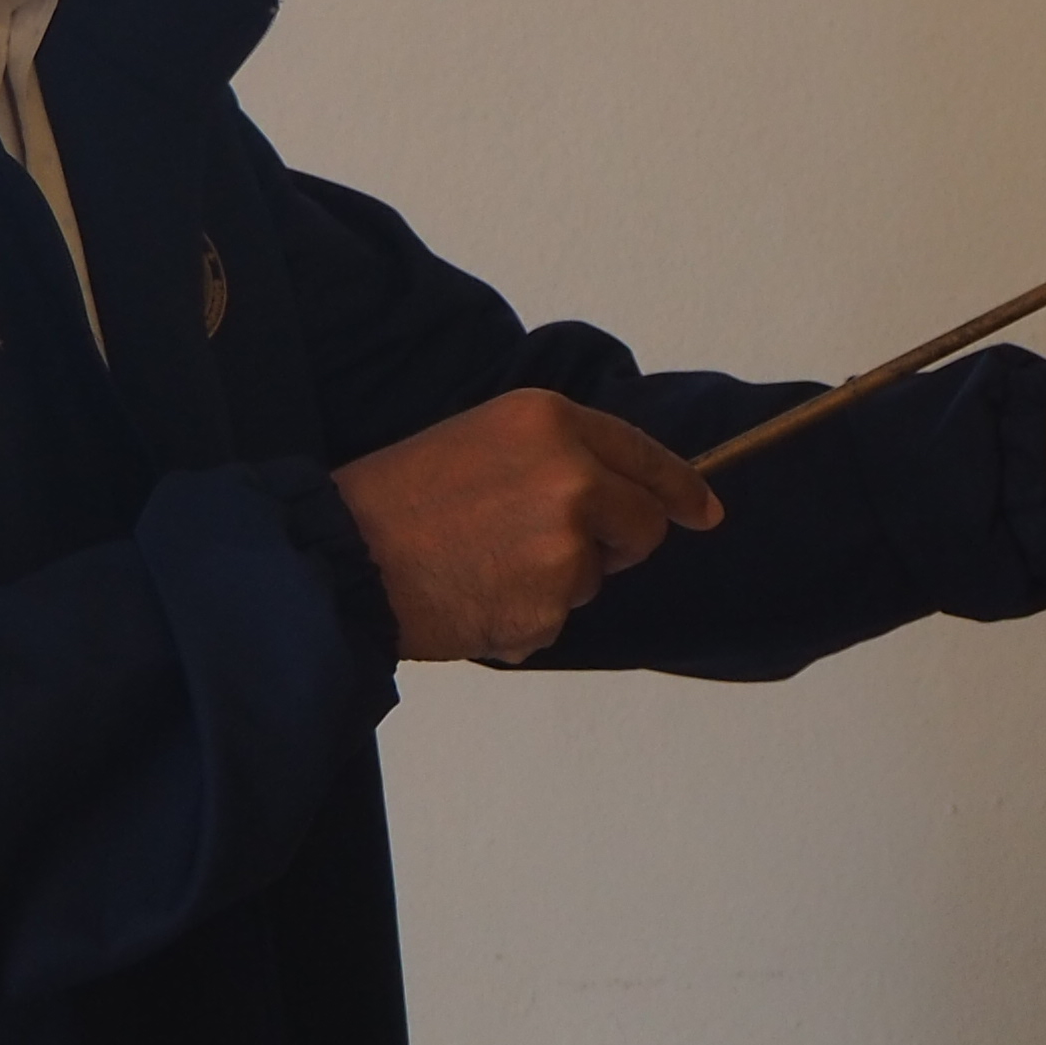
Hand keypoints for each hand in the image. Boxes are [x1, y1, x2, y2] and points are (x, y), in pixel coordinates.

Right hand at [335, 388, 723, 662]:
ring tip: (479, 566)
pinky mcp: (549, 604)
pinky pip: (555, 623)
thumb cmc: (399, 500)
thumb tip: (617, 497)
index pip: (643, 454)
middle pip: (642, 525)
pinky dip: (521, 623)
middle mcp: (571, 475)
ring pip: (594, 579)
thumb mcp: (483, 440)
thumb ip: (556, 458)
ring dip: (552, 586)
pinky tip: (470, 599)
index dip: (680, 488)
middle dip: (616, 546)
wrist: (341, 558)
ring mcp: (565, 543)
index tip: (705, 511)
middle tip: (549, 551)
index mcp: (551, 421)